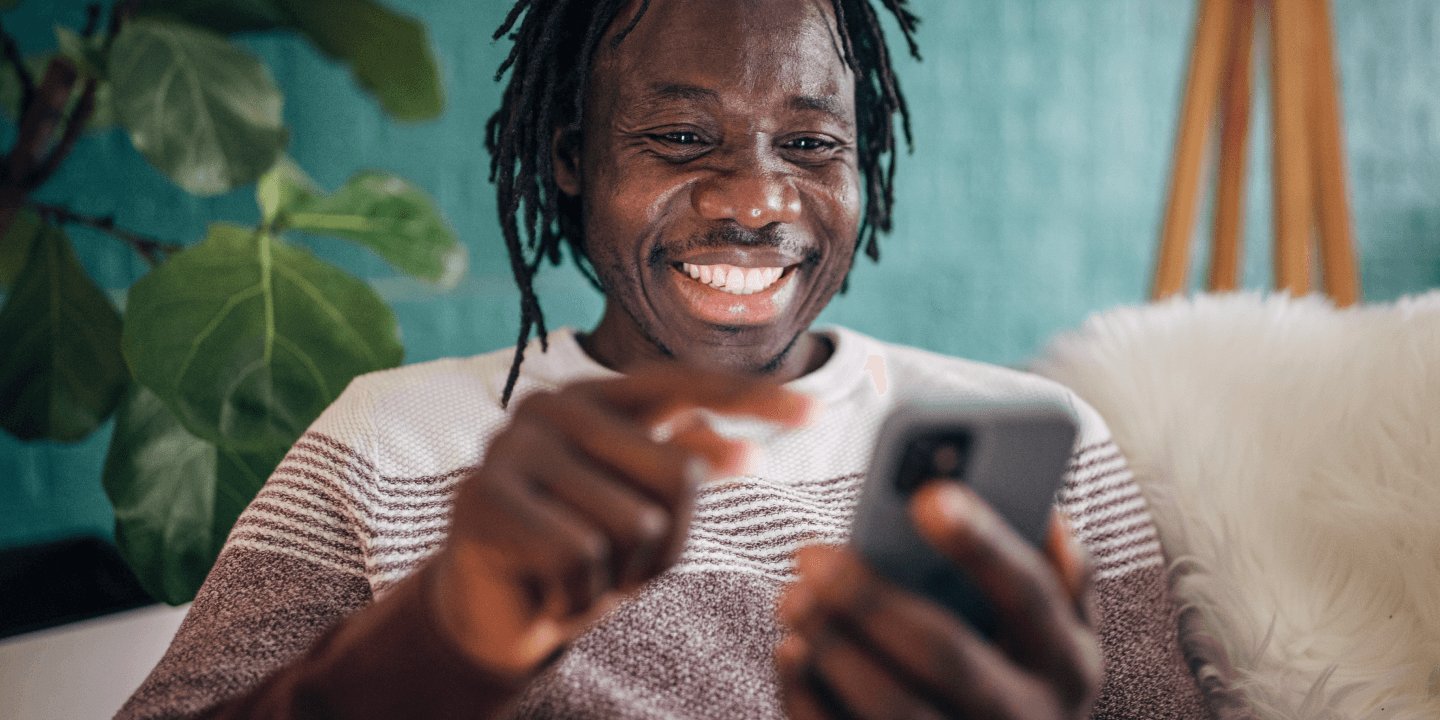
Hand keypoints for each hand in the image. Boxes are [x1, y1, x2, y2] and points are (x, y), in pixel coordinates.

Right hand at [428, 364, 815, 676]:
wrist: (490, 614)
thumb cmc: (577, 554)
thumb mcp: (640, 512)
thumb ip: (680, 469)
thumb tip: (744, 452)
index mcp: (594, 397)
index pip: (687, 384)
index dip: (753, 400)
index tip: (817, 413)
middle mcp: (551, 406)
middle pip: (679, 474)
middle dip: (667, 544)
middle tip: (618, 566)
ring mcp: (512, 448)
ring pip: (634, 526)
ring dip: (620, 577)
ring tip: (579, 576)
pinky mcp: (483, 498)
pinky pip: (582, 558)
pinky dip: (579, 596)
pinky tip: (549, 590)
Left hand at [775, 481, 1100, 719]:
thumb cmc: (1012, 665)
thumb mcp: (1050, 626)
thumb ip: (1050, 570)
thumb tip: (1043, 511)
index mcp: (1068, 662)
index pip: (1029, 593)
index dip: (981, 543)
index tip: (926, 494)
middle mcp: (1029, 717)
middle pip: (947, 654)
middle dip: (872, 599)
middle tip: (812, 553)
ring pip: (896, 708)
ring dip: (835, 648)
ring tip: (792, 596)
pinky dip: (811, 698)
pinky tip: (790, 651)